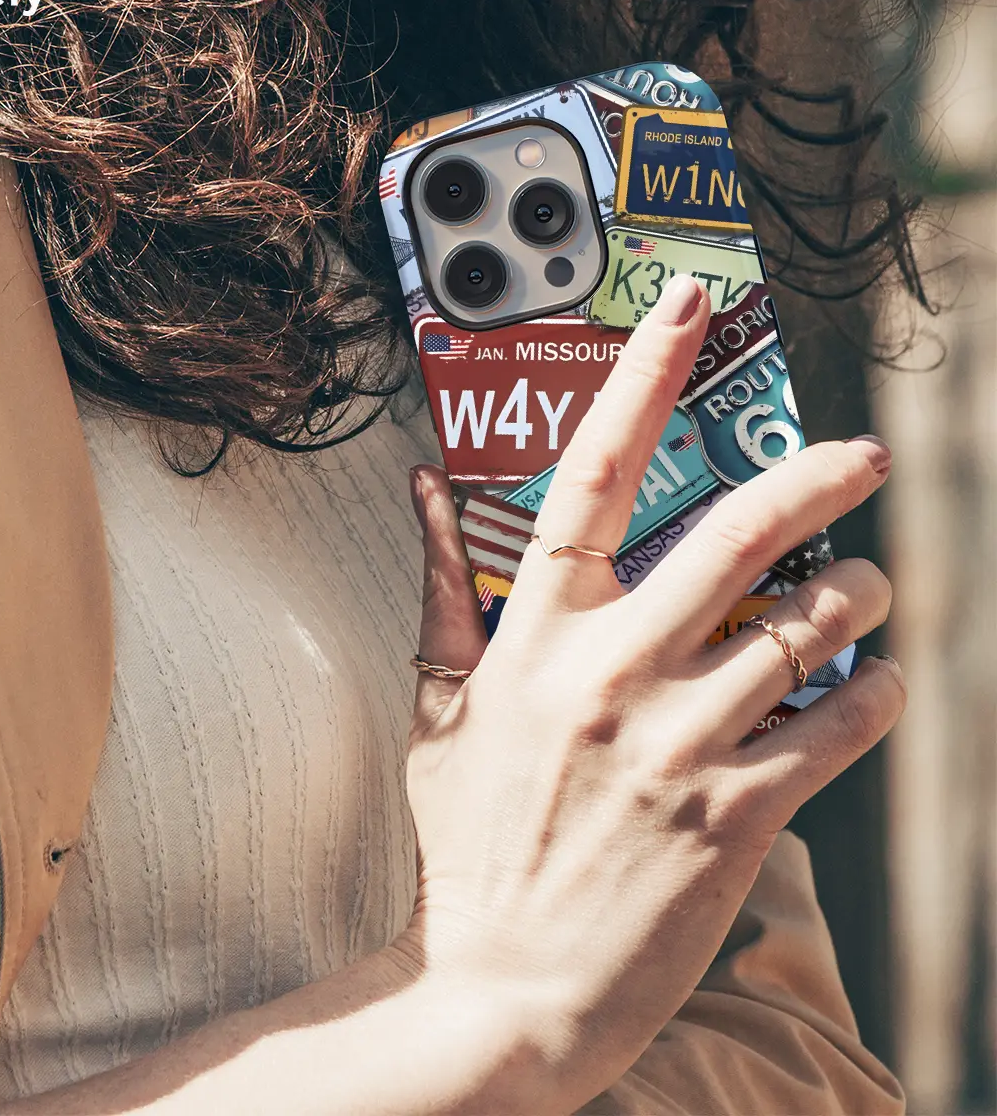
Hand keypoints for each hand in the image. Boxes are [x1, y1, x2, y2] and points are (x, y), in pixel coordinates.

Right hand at [402, 274, 903, 1111]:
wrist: (501, 987)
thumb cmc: (470, 843)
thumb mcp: (440, 710)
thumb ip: (444, 593)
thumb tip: (425, 492)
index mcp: (535, 638)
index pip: (590, 476)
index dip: (641, 379)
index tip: (688, 312)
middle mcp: (611, 674)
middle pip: (735, 535)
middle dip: (817, 479)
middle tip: (860, 457)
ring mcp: (677, 743)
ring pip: (805, 628)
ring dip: (859, 595)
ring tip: (870, 590)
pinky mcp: (735, 815)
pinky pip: (834, 726)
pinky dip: (873, 692)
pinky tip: (873, 683)